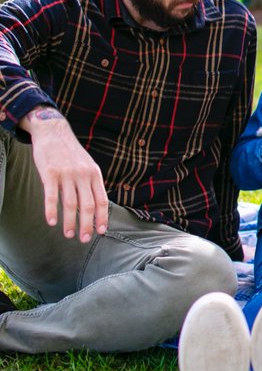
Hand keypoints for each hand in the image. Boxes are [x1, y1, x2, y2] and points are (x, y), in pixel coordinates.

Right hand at [22, 107, 108, 241]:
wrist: (53, 132)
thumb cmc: (70, 153)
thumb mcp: (87, 165)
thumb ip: (91, 183)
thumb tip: (95, 207)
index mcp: (94, 174)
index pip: (101, 200)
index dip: (102, 218)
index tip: (101, 232)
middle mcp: (83, 175)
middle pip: (88, 206)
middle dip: (87, 225)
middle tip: (84, 239)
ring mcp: (66, 174)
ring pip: (70, 204)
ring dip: (70, 223)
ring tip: (68, 235)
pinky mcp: (50, 173)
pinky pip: (51, 197)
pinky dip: (52, 211)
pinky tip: (51, 222)